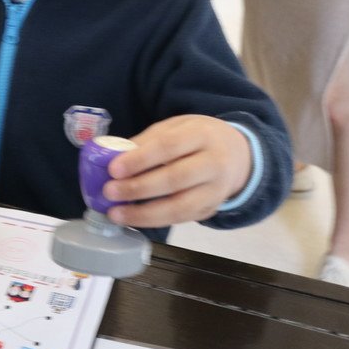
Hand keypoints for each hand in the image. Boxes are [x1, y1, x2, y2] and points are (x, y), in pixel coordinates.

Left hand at [102, 115, 250, 227]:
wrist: (239, 154)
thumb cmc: (198, 137)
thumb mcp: (176, 127)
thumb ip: (148, 141)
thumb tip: (114, 158)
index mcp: (202, 135)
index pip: (169, 147)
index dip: (140, 159)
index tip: (113, 169)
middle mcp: (214, 163)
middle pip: (175, 179)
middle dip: (139, 188)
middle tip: (110, 192)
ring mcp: (216, 190)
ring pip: (180, 207)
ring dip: (144, 214)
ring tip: (117, 214)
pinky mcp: (211, 209)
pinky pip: (182, 219)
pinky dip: (155, 221)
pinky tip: (134, 218)